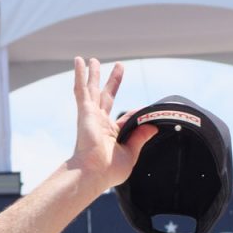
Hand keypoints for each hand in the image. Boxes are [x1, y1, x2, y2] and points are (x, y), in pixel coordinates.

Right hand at [66, 57, 154, 192]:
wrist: (94, 172)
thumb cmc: (109, 170)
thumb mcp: (131, 153)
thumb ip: (141, 137)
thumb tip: (153, 127)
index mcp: (110, 134)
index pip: (125, 118)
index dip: (134, 116)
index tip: (145, 115)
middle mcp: (99, 122)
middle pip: (106, 96)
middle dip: (112, 82)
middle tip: (119, 66)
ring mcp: (91, 115)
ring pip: (92, 89)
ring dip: (93, 74)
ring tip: (92, 60)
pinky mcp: (85, 111)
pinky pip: (81, 89)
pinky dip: (80, 74)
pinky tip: (79, 61)